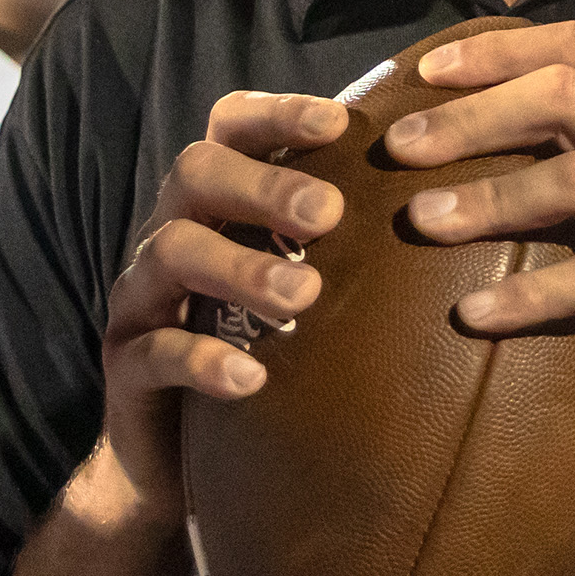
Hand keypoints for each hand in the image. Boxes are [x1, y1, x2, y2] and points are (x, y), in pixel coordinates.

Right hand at [101, 91, 347, 512]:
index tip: (340, 123)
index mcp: (214, 201)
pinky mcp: (125, 367)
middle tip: (331, 213)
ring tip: (305, 295)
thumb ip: (346, 242)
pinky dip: (203, 360)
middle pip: (196, 172)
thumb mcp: (301, 287)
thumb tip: (450, 199)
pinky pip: (154, 353)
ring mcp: (141, 298)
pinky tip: (252, 376)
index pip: (231, 128)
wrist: (177, 460)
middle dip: (264, 186)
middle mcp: (172, 232)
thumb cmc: (261, 349)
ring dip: (242, 266)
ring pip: (171, 252)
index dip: (278, 114)